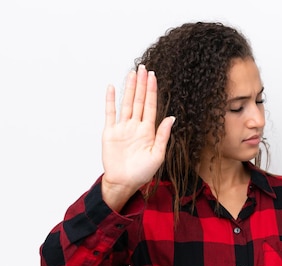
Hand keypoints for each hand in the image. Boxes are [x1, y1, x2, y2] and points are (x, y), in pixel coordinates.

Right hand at [100, 65, 173, 209]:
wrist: (123, 183)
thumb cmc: (142, 173)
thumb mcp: (157, 155)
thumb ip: (163, 136)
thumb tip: (172, 118)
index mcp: (148, 131)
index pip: (150, 106)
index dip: (152, 91)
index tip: (154, 76)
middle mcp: (136, 126)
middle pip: (138, 100)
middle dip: (142, 84)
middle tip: (144, 67)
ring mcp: (122, 128)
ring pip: (126, 103)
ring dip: (129, 88)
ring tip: (132, 73)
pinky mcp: (110, 132)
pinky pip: (110, 113)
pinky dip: (111, 100)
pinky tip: (113, 87)